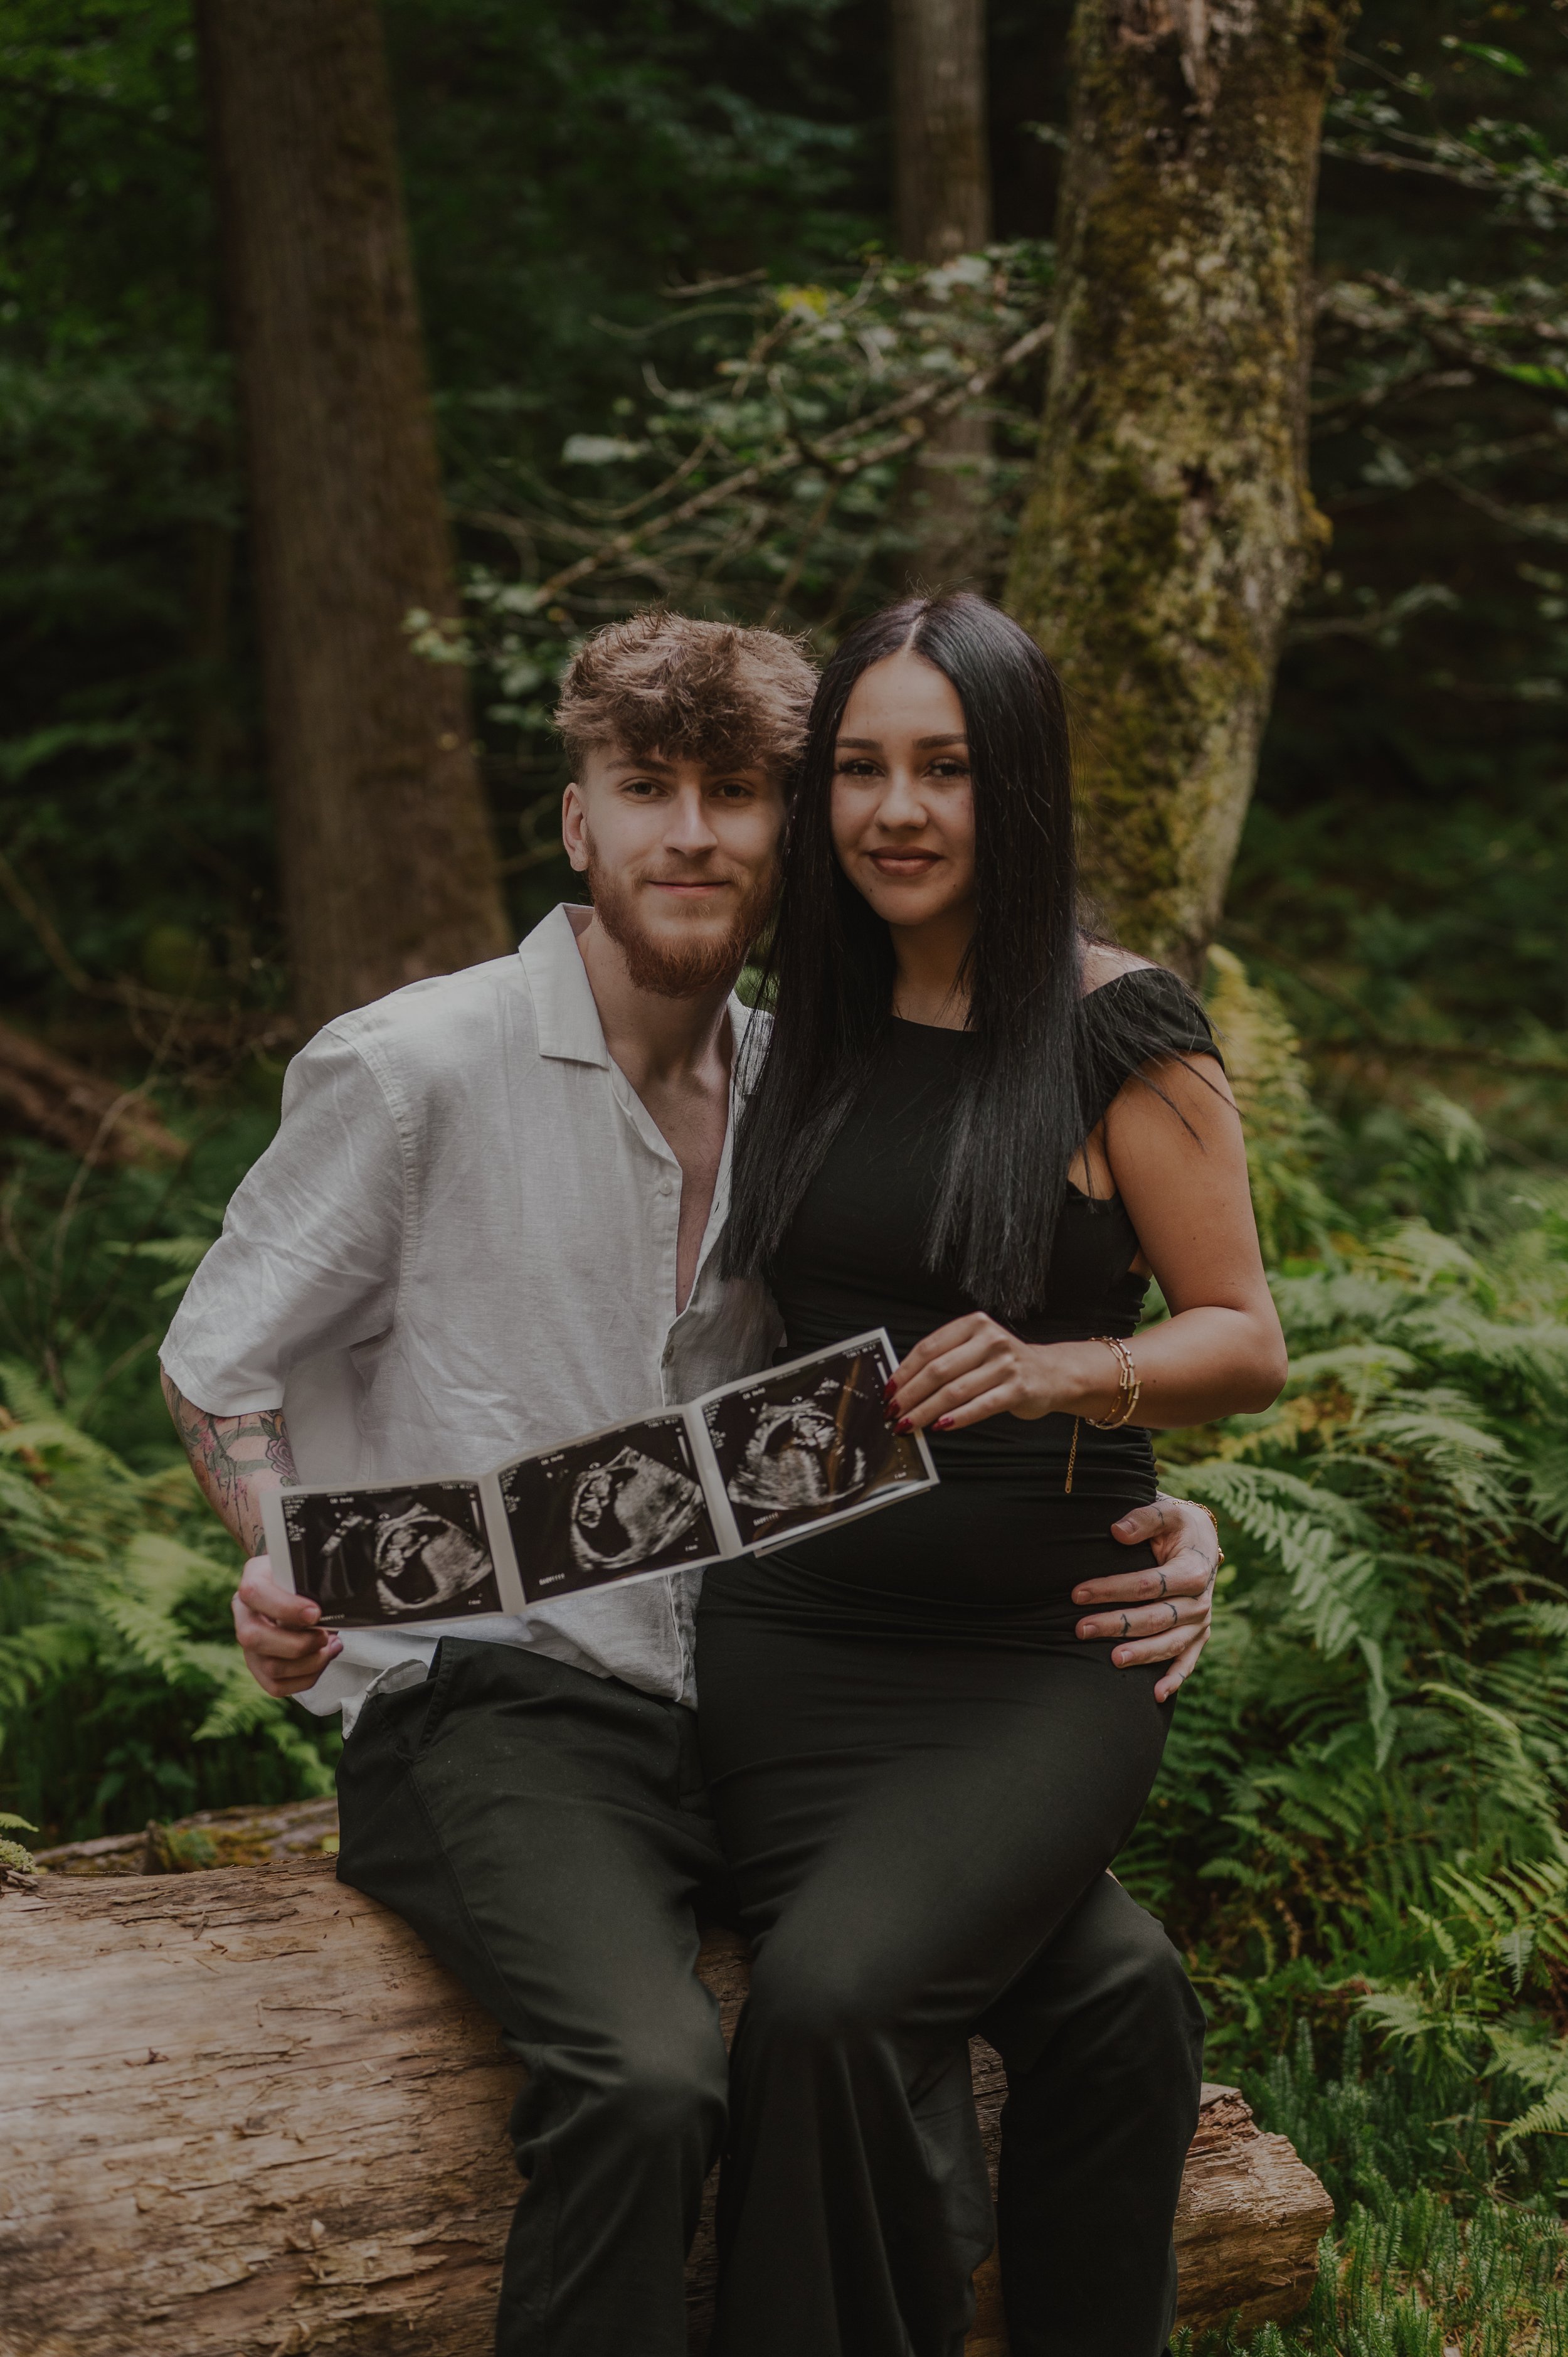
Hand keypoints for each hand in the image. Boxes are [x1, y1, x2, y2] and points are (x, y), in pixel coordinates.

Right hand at [233, 1555, 342, 1697]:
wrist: (298, 1590)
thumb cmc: (305, 1580)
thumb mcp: (307, 1569)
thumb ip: (312, 1579)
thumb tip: (334, 1598)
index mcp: (253, 1580)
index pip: (254, 1593)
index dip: (285, 1608)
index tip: (316, 1613)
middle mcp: (244, 1614)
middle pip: (254, 1639)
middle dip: (299, 1643)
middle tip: (324, 1636)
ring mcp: (248, 1645)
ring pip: (270, 1667)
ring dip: (310, 1662)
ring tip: (330, 1647)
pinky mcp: (258, 1667)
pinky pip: (277, 1686)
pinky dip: (307, 1678)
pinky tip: (322, 1659)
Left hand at [887, 1313, 1093, 1431]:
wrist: (1050, 1374)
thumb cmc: (1002, 1364)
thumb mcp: (975, 1350)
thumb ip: (945, 1359)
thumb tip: (902, 1385)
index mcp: (973, 1324)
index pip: (929, 1348)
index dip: (904, 1372)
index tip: (888, 1391)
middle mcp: (990, 1340)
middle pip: (938, 1371)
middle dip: (910, 1395)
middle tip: (893, 1412)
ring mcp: (1006, 1364)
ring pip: (955, 1391)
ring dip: (926, 1411)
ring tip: (909, 1424)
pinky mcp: (1018, 1388)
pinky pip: (980, 1406)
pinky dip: (956, 1418)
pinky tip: (939, 1426)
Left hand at [1072, 1495, 1219, 1703]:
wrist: (1202, 1539)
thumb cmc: (1176, 1525)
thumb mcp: (1166, 1512)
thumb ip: (1144, 1518)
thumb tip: (1116, 1531)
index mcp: (1194, 1569)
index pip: (1149, 1584)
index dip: (1112, 1589)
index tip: (1078, 1593)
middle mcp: (1201, 1600)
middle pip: (1156, 1618)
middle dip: (1117, 1624)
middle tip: (1080, 1629)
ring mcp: (1201, 1622)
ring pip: (1170, 1643)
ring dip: (1141, 1654)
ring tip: (1111, 1660)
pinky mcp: (1199, 1635)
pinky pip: (1188, 1661)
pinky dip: (1175, 1679)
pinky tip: (1156, 1696)